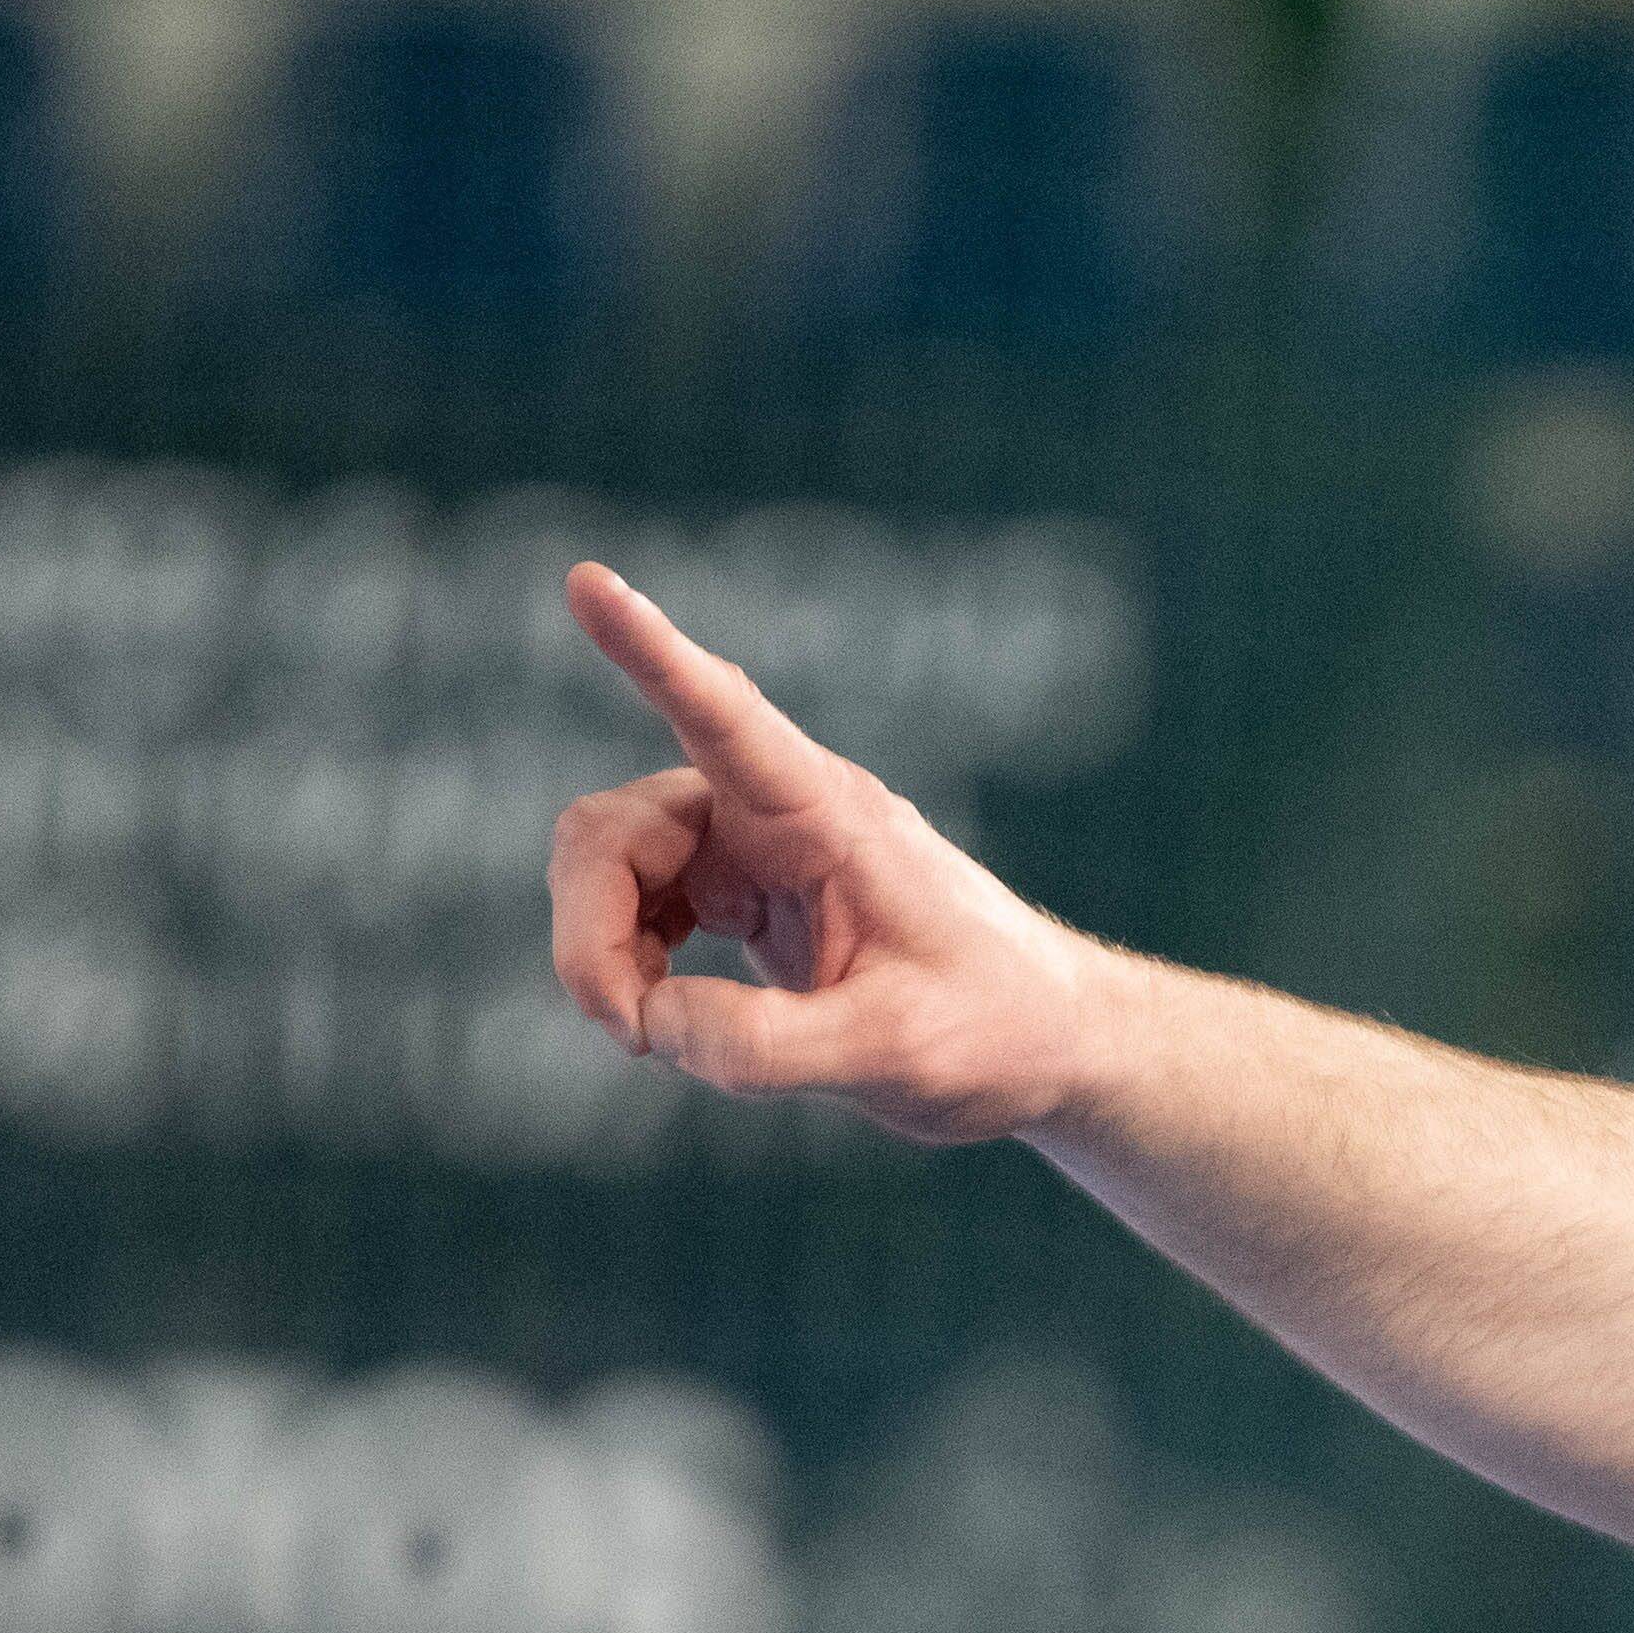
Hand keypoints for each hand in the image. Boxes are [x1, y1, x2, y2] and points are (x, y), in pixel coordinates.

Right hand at [543, 561, 1103, 1142]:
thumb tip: (650, 1024)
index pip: (724, 715)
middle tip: (628, 1030)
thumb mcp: (895, 1053)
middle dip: (591, 928)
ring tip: (650, 1038)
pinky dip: (630, 966)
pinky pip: (640, 909)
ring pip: (615, 868)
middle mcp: (775, 812)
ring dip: (604, 953)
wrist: (1046, 1041)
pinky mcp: (740, 898)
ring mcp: (748, 852)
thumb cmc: (996, 1027)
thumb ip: (768, 1047)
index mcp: (827, 813)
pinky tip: (664, 1022)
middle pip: (618, 830)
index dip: (651, 651)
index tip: (587, 580)